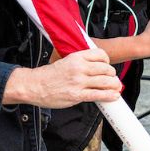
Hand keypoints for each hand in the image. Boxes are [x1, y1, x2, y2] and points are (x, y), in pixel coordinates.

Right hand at [3, 48, 118, 108]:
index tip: (107, 66)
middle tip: (112, 79)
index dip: (107, 61)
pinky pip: (99, 95)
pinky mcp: (77, 95)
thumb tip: (93, 67)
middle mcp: (79, 68)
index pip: (101, 54)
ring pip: (106, 82)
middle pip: (106, 69)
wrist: (34, 86)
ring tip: (115, 88)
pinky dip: (109, 96)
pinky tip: (114, 96)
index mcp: (76, 57)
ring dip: (114, 85)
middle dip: (112, 75)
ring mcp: (79, 82)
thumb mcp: (64, 61)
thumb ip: (79, 63)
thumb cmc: (47, 76)